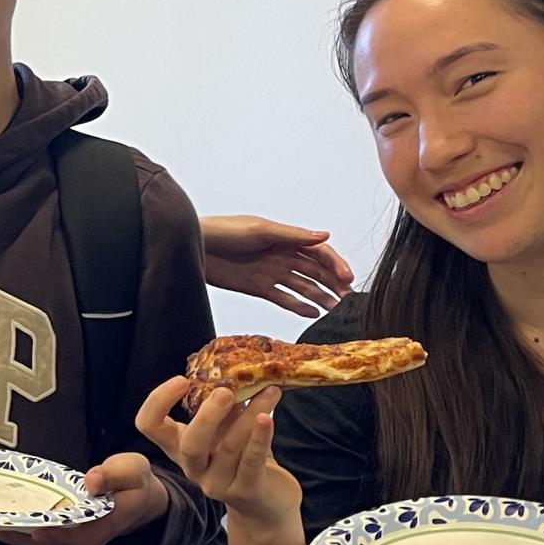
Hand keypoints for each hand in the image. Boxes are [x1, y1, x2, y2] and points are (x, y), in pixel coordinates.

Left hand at [0, 453, 167, 544]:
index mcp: (108, 522)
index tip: (34, 530)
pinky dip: (23, 538)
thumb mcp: (132, 470)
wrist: (142, 500)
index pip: (81, 538)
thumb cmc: (134, 482)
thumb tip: (92, 480)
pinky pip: (44, 543)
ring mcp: (79, 543)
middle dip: (25, 539)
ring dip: (19, 540)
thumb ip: (114, 474)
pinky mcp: (69, 540)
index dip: (57, 536)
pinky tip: (4, 529)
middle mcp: (91, 539)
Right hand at [138, 378, 303, 538]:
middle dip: (207, 416)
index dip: (158, 401)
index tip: (182, 380)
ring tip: (270, 391)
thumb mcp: (225, 430)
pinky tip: (268, 418)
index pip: (149, 425)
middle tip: (225, 391)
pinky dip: (259, 437)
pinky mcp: (245, 491)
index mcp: (180, 447)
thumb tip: (231, 369)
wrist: (266, 504)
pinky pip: (251, 462)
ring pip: (229, 447)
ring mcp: (217, 483)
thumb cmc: (242, 459)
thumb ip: (223, 407)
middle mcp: (193, 467)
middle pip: (189, 444)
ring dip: (250, 414)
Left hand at [200, 216, 351, 317]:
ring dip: (321, 296)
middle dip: (333, 283)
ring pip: (303, 286)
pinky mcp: (259, 288)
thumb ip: (291, 236)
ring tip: (336, 309)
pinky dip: (299, 306)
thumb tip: (324, 235)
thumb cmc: (224, 232)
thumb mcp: (259, 231)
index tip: (347, 279)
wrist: (194, 247)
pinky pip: (284, 299)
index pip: (318, 252)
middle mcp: (282, 256)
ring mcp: (272, 272)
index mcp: (285, 239)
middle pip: (315, 271)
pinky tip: (314, 313)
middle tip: (349, 298)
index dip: (335, 264)